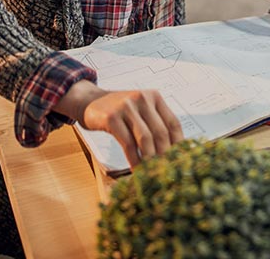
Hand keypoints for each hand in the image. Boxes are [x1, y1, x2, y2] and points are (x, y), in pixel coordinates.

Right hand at [56, 81, 183, 167]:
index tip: (179, 160)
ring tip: (152, 172)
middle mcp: (142, 99)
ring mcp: (126, 107)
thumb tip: (171, 151)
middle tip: (166, 171)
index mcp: (154, 96)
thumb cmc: (118, 109)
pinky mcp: (112, 117)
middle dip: (165, 155)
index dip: (178, 144)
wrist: (90, 100)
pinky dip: (134, 159)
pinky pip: (128, 143)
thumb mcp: (139, 110)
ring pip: (146, 138)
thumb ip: (154, 124)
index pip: (173, 123)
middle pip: (161, 132)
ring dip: (150, 159)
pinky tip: (136, 169)